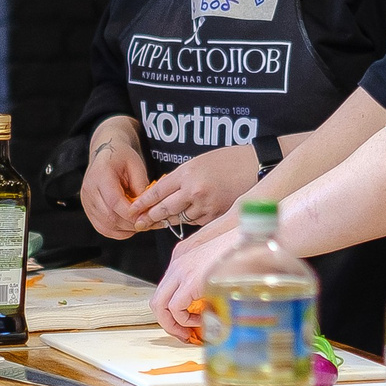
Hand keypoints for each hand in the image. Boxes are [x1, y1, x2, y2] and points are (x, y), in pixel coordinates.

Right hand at [81, 122, 149, 239]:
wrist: (105, 153)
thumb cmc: (121, 157)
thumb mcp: (136, 165)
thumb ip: (141, 187)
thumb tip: (146, 209)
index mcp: (100, 175)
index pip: (114, 201)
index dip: (131, 214)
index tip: (147, 217)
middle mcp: (89, 190)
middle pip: (109, 217)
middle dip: (131, 224)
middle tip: (148, 223)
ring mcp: (86, 202)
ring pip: (105, 226)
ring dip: (125, 230)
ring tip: (140, 224)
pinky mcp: (88, 209)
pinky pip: (102, 228)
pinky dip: (117, 232)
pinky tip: (129, 227)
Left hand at [123, 143, 260, 233]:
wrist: (254, 166)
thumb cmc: (227, 161)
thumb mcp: (198, 162)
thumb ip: (181, 178)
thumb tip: (164, 194)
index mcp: (186, 174)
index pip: (157, 192)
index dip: (142, 203)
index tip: (132, 209)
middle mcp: (193, 191)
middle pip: (164, 209)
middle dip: (149, 217)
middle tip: (138, 223)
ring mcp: (205, 205)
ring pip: (179, 218)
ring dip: (167, 222)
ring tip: (154, 224)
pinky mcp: (216, 215)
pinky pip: (196, 221)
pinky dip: (189, 220)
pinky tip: (185, 218)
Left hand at [151, 223, 241, 340]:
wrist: (249, 236)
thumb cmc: (240, 249)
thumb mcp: (216, 263)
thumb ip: (206, 279)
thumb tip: (208, 303)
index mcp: (182, 259)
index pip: (165, 291)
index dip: (171, 312)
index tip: (184, 323)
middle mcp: (177, 264)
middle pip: (157, 300)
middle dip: (167, 322)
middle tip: (182, 333)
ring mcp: (181, 271)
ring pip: (159, 305)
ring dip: (172, 324)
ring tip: (188, 332)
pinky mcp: (191, 281)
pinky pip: (175, 307)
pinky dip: (184, 320)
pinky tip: (200, 320)